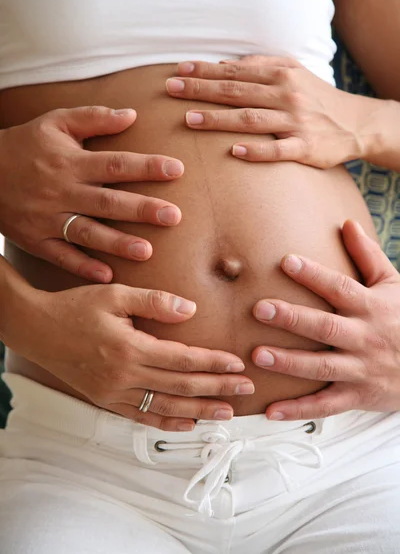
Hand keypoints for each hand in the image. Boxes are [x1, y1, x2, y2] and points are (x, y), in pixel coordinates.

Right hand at [0, 106, 182, 282]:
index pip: (115, 164)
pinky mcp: (35, 240)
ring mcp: (47, 218)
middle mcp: (61, 191)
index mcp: (70, 163)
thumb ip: (93, 118)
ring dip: (116, 244)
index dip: (146, 167)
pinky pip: (60, 256)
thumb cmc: (24, 145)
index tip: (177, 170)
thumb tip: (131, 114)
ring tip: (147, 252)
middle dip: (141, 209)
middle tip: (174, 217)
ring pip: (87, 232)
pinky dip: (82, 267)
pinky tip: (107, 277)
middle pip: (107, 202)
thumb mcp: (54, 122)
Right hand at [4, 283, 252, 430]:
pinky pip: (140, 417)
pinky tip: (187, 424)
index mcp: (130, 348)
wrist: (36, 329)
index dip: (214, 363)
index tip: (237, 365)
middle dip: (217, 388)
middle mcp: (124, 376)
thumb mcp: (115, 295)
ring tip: (227, 413)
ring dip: (199, 412)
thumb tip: (191, 311)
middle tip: (246, 390)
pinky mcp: (104, 400)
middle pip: (181, 387)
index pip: (183, 360)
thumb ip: (155, 302)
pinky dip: (166, 422)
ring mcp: (113, 393)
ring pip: (165, 407)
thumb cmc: (75, 307)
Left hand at [166, 56, 379, 167]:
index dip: (205, 71)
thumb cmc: (316, 98)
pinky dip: (255, 151)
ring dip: (219, 120)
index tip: (178, 71)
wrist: (355, 124)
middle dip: (201, 90)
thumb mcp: (294, 72)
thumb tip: (223, 64)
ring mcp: (295, 122)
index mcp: (281, 75)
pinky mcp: (304, 148)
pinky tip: (233, 151)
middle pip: (236, 92)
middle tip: (171, 90)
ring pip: (251, 120)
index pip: (235, 71)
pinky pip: (276, 150)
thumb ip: (261, 65)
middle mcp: (286, 96)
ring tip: (190, 120)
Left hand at [250, 219, 399, 420]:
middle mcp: (363, 337)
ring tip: (258, 355)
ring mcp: (360, 369)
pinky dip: (299, 410)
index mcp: (369, 307)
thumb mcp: (392, 285)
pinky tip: (271, 411)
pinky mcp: (357, 396)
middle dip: (292, 318)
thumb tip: (347, 223)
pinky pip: (325, 405)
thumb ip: (368, 256)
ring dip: (289, 362)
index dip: (313, 274)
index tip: (286, 261)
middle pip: (325, 326)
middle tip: (259, 308)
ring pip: (321, 366)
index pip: (339, 287)